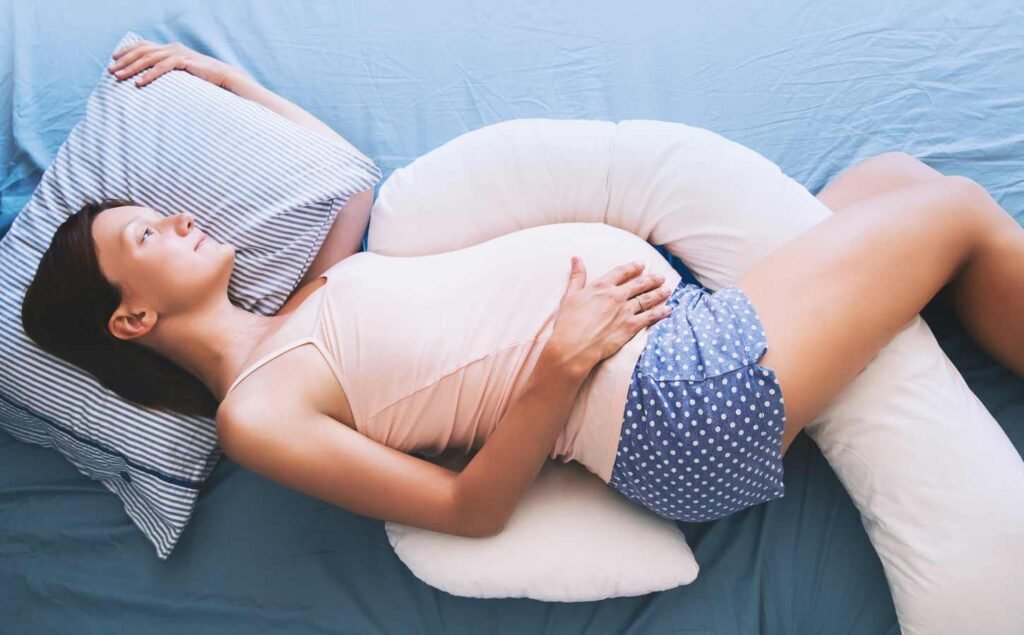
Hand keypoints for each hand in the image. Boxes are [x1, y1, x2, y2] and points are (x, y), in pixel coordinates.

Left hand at [107, 40, 241, 88]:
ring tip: (119, 77)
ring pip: (148, 58)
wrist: (225, 77)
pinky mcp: (184, 61)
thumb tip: (155, 80)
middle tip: (111, 70)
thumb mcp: (183, 73)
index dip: (128, 50)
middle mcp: (172, 48)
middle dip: (124, 61)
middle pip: (142, 51)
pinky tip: (139, 83)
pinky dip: (149, 75)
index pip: (144, 45)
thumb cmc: (204, 79)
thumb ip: (170, 72)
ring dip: (131, 68)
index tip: (114, 58)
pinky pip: (162, 67)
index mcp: (170, 48)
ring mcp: (178, 53)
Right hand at [546, 258, 673, 375]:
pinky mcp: (630, 327)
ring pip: (647, 299)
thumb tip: (576, 258)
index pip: (622, 272)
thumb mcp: (570, 295)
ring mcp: (625, 311)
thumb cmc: (568, 322)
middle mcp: (616, 296)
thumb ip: (577, 276)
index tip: (642, 264)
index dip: (633, 267)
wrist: (574, 346)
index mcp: (602, 286)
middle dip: (652, 279)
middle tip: (660, 277)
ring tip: (667, 289)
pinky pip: (649, 317)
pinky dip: (660, 312)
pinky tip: (668, 310)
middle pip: (639, 284)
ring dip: (659, 293)